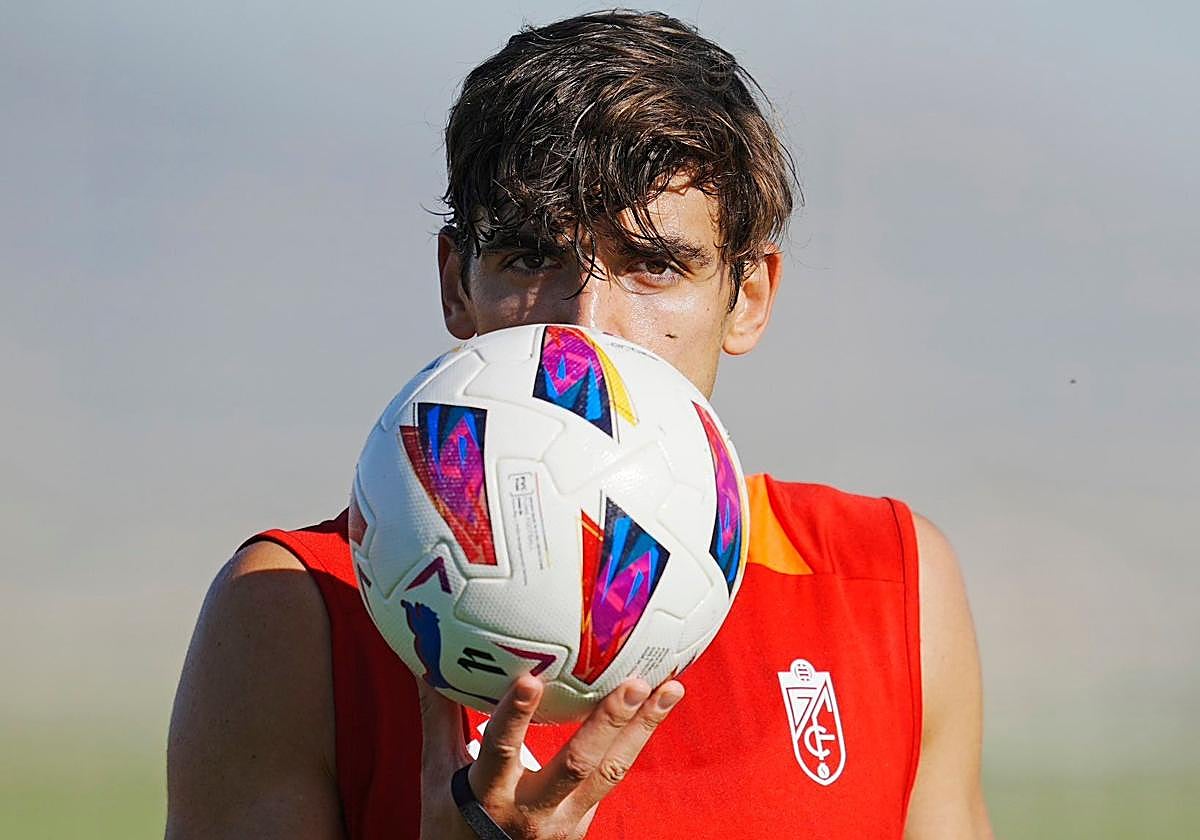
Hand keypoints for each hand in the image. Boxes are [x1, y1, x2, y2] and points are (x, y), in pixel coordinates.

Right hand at [418, 673, 683, 838]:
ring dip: (643, 728)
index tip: (530, 677)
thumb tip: (424, 666)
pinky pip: (614, 775)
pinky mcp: (585, 822)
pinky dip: (638, 740)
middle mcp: (534, 811)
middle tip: (635, 684)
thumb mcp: (437, 777)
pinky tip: (658, 708)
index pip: (501, 752)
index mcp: (490, 796)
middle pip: (577, 767)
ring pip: (611, 772)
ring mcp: (566, 821)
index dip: (514, 717)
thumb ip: (440, 720)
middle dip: (607, 724)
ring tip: (671, 687)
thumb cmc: (452, 825)